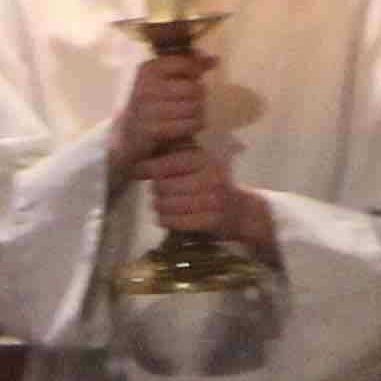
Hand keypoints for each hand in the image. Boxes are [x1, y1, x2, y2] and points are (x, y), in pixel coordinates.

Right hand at [119, 50, 211, 159]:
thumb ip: (190, 66)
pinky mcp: (153, 130)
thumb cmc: (155, 101)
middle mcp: (145, 87)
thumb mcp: (166, 79)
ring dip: (199, 112)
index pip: (184, 63)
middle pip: (193, 88)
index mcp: (148, 69)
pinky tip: (189, 125)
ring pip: (194, 107)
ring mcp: (147, 110)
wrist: (130, 133)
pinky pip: (189, 125)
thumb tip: (215, 59)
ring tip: (193, 113)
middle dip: (200, 95)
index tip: (196, 77)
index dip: (197, 70)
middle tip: (195, 100)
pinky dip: (194, 125)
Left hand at [146, 156, 268, 245]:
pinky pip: (174, 221)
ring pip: (165, 205)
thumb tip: (137, 161)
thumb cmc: (213, 186)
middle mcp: (211, 177)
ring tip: (161, 206)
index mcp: (206, 159)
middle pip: (162, 186)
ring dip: (158, 208)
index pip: (167, 163)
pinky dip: (166, 221)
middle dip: (155, 192)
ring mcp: (213, 200)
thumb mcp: (200, 165)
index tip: (137, 171)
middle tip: (157, 194)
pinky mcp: (212, 221)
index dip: (147, 168)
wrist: (243, 212)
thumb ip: (174, 160)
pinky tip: (166, 218)